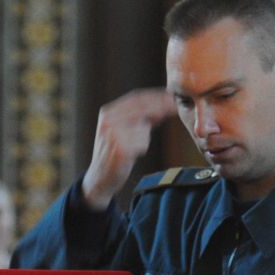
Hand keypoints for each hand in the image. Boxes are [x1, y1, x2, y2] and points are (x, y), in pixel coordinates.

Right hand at [81, 88, 177, 210]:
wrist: (99, 178)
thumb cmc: (115, 154)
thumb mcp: (123, 130)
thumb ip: (140, 118)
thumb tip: (163, 104)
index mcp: (108, 113)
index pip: (136, 98)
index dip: (155, 96)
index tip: (170, 97)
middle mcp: (108, 121)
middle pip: (142, 108)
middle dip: (161, 107)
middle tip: (174, 107)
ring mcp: (113, 134)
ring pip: (144, 128)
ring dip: (145, 138)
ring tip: (132, 148)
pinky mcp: (120, 149)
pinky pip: (143, 142)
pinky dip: (142, 148)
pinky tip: (131, 155)